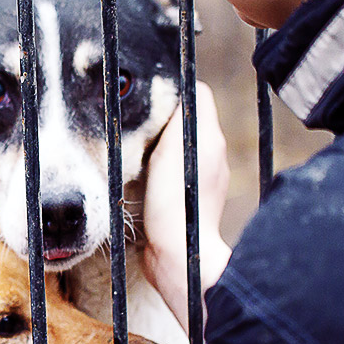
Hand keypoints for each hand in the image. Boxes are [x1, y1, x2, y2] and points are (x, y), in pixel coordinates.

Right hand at [142, 81, 231, 333]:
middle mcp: (211, 157)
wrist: (178, 258)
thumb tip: (183, 86)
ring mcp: (199, 181)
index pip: (197, 95)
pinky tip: (136, 173)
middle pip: (185, 119)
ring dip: (156, 141)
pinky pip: (169, 172)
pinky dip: (155, 167)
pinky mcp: (184, 202)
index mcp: (210, 139)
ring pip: (176, 145)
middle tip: (131, 111)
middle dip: (161, 112)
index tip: (147, 87)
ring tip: (131, 140)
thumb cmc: (176, 204)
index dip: (174, 86)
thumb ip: (182, 116)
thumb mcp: (177, 149)